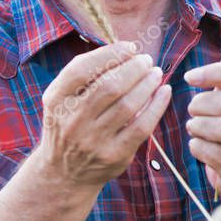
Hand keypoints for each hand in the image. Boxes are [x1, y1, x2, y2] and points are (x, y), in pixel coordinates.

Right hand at [34, 42, 171, 189]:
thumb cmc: (69, 123)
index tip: (129, 47)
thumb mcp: (62, 98)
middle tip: (146, 60)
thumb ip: (84, 73)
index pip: (81, 70)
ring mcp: (93, 141)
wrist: (64, 173)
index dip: (110, 54)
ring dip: (148, 84)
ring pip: (128, 105)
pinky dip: (157, 106)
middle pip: (110, 86)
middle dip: (134, 68)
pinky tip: (164, 92)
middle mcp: (72, 121)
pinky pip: (142, 126)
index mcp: (56, 100)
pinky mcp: (114, 156)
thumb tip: (124, 49)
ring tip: (156, 73)